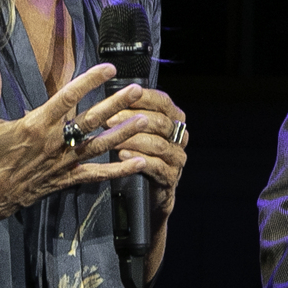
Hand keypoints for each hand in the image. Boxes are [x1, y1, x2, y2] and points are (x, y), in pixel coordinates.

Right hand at [0, 59, 147, 285]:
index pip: (67, 97)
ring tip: (144, 120)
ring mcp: (63, 162)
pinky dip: (119, 170)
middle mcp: (54, 143)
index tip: (109, 68)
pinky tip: (139, 162)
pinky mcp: (67, 179)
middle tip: (137, 89)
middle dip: (116, 104)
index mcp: (35, 125)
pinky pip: (97, 175)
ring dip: (123, 133)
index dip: (89, 81)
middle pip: (91, 120)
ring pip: (99, 145)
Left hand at [105, 87, 188, 220]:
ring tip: (111, 140)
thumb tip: (110, 94)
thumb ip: (131, 112)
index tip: (121, 95)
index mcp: (174, 118)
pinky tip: (122, 156)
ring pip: (158, 144)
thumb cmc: (138, 153)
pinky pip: (157, 166)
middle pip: (160, 122)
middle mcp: (179, 136)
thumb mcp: (137, 129)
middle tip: (108, 120)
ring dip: (132, 140)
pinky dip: (138, 159)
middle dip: (131, 119)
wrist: (148, 192)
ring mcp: (177, 157)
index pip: (163, 101)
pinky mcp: (170, 177)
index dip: (143, 98)